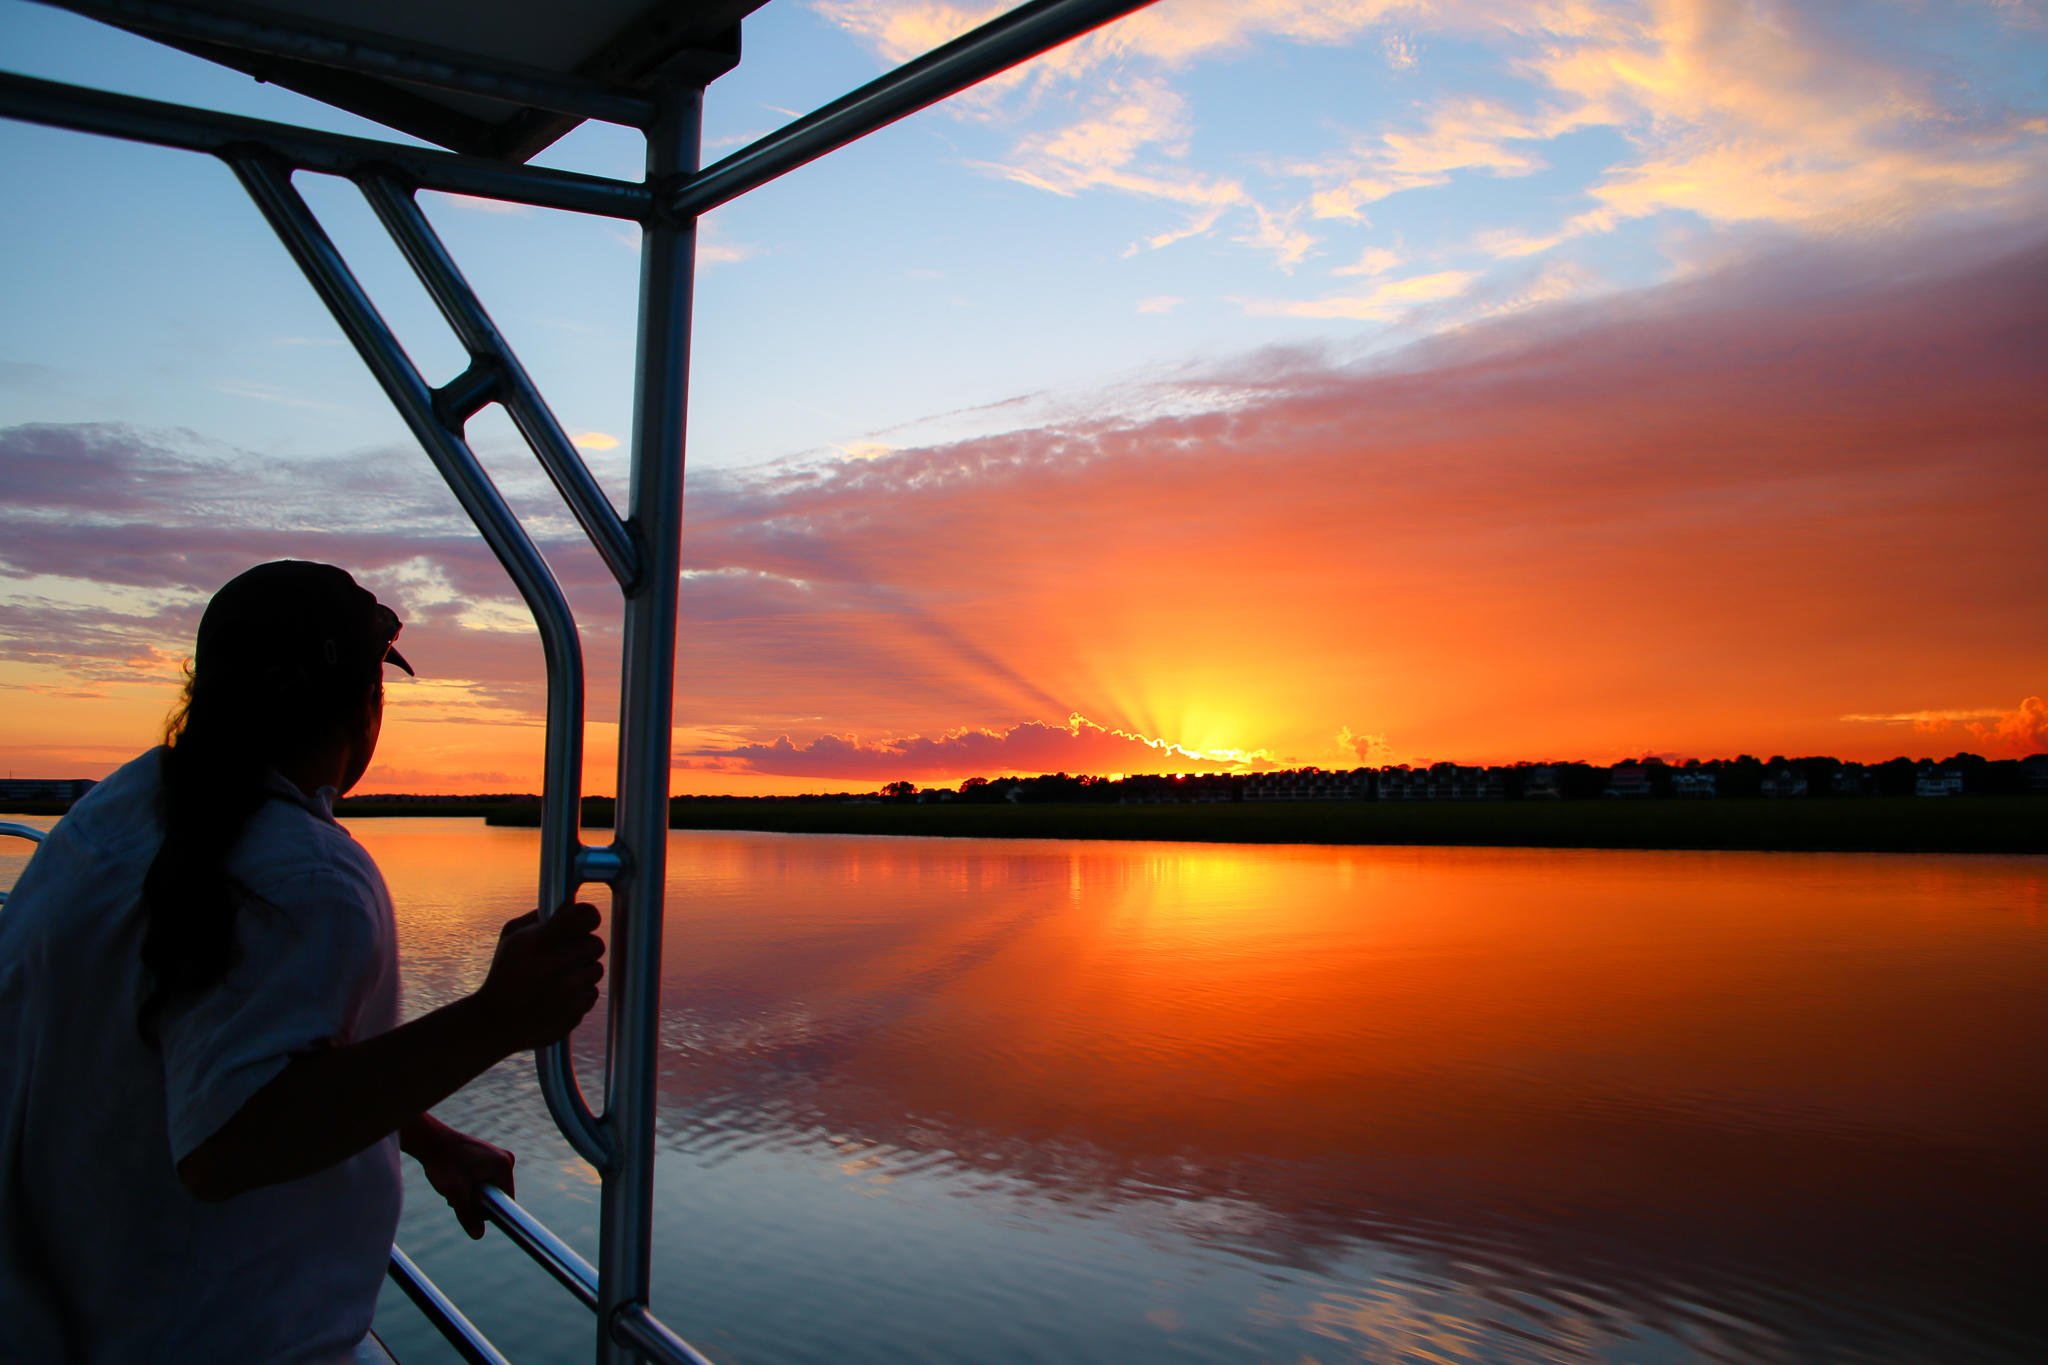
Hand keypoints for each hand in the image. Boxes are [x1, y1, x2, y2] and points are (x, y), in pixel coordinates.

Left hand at [412, 1123, 513, 1239]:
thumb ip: (468, 1216)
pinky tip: (455, 1179)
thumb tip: (478, 1236)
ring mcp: (497, 1156)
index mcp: (504, 1166)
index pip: (505, 1199)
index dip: (489, 1210)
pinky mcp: (487, 1156)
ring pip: (488, 1188)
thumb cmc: (444, 1164)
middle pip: (496, 1194)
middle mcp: (505, 1159)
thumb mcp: (455, 1194)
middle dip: (477, 1201)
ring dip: (471, 1194)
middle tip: (457, 1196)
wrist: (431, 1141)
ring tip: (454, 1186)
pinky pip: (484, 1179)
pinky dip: (470, 1184)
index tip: (470, 1210)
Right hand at [475, 900, 604, 1053]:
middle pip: (595, 944)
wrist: (494, 1024)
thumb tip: (570, 902)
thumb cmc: (503, 974)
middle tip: (563, 956)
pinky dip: (579, 994)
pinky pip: (592, 993)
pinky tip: (557, 997)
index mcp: (540, 942)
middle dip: (581, 948)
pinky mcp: (576, 1012)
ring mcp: (569, 991)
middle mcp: (558, 965)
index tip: (584, 922)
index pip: (586, 915)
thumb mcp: (511, 938)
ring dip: (581, 972)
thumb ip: (540, 916)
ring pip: (596, 970)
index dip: (588, 917)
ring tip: (556, 979)